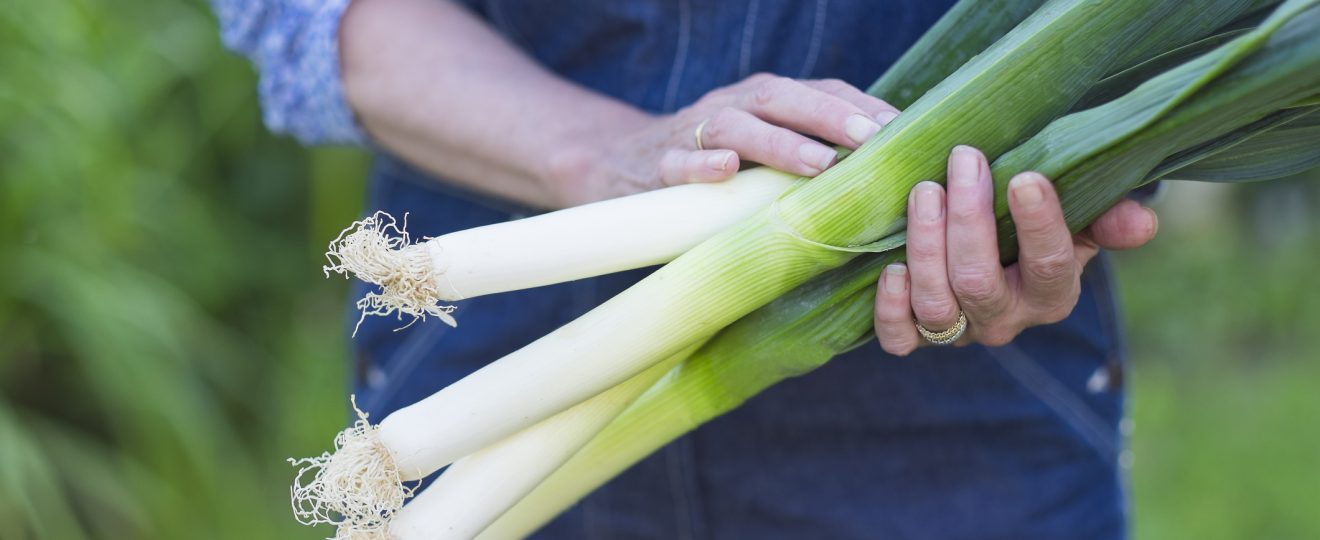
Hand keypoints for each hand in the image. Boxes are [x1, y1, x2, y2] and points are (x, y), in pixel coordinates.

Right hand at [546, 73, 899, 205]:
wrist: (614, 168)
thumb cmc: (708, 170)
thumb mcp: (759, 159)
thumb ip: (805, 164)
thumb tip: (879, 191)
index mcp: (763, 102)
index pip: (819, 92)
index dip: (860, 106)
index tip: (905, 129)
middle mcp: (731, 106)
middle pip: (783, 98)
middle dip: (831, 115)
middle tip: (873, 139)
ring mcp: (691, 134)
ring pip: (735, 125)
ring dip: (780, 142)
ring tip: (818, 163)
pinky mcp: (655, 168)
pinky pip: (676, 163)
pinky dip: (700, 166)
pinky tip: (725, 171)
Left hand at [872, 146, 1158, 354]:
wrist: (988, 249)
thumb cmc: (1031, 222)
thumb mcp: (1078, 216)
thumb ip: (1109, 217)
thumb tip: (1143, 222)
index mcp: (1052, 293)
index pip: (1050, 264)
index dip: (1039, 225)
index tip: (1025, 178)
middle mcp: (1006, 319)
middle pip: (980, 283)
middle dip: (968, 220)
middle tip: (963, 159)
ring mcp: (958, 330)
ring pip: (937, 305)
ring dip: (927, 247)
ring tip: (924, 192)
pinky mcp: (915, 335)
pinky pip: (899, 338)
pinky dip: (891, 308)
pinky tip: (891, 267)